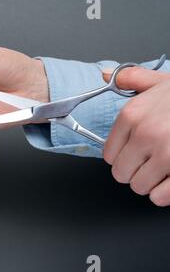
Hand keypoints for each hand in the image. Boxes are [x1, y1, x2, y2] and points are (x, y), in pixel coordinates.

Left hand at [102, 67, 169, 205]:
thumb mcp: (163, 81)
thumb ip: (133, 79)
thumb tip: (107, 74)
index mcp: (133, 114)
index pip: (109, 154)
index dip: (122, 156)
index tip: (134, 153)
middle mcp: (146, 134)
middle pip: (121, 173)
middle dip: (134, 171)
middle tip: (150, 163)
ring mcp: (166, 154)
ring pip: (139, 186)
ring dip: (150, 183)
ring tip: (164, 169)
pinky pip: (159, 197)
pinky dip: (164, 194)